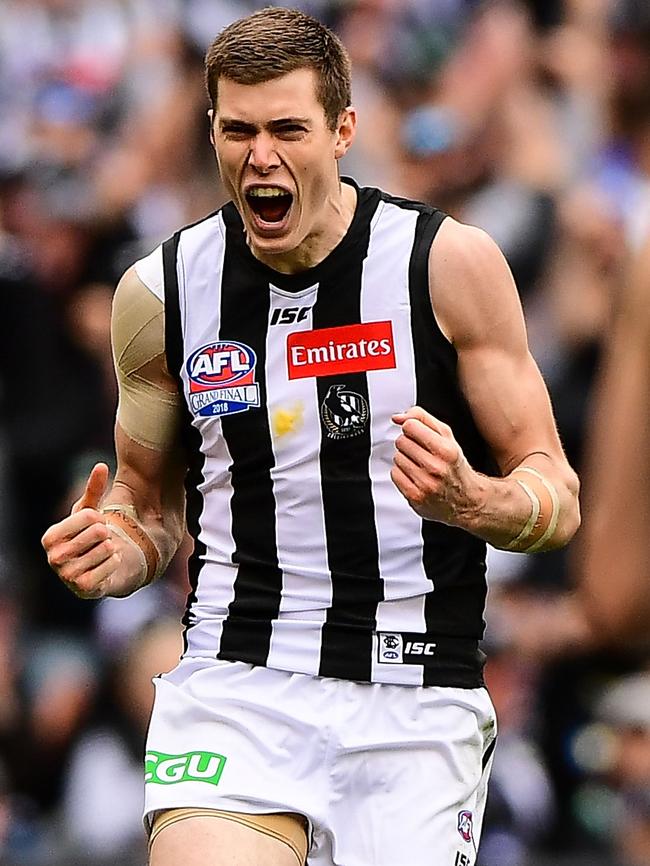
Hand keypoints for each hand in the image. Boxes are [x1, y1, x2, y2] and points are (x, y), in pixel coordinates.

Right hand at [41, 463, 117, 598]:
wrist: (102, 567)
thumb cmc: (91, 536)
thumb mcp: (90, 511)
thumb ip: (94, 489)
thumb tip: (101, 465)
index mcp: (50, 537)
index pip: (89, 515)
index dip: (98, 518)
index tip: (93, 526)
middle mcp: (53, 557)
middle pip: (99, 531)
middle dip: (106, 534)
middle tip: (99, 543)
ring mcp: (67, 575)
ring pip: (107, 548)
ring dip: (111, 549)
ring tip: (102, 553)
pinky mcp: (83, 589)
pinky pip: (111, 565)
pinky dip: (115, 562)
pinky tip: (107, 566)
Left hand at [390, 406, 481, 524]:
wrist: (464, 498)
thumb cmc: (453, 464)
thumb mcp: (446, 435)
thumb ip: (422, 418)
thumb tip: (398, 417)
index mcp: (445, 450)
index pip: (410, 426)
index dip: (412, 428)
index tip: (418, 434)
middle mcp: (435, 467)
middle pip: (401, 441)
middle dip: (409, 444)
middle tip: (422, 452)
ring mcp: (424, 483)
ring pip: (397, 457)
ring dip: (405, 459)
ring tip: (420, 465)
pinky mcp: (414, 496)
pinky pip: (394, 474)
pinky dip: (402, 473)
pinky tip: (415, 476)